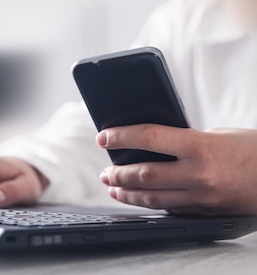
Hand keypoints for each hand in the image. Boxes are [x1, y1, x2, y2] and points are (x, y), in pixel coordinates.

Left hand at [96, 124, 256, 214]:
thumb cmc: (252, 150)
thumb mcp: (218, 134)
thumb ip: (184, 139)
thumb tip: (150, 143)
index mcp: (201, 146)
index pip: (150, 138)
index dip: (122, 137)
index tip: (103, 138)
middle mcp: (199, 173)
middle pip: (144, 174)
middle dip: (117, 173)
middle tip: (104, 170)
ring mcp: (202, 196)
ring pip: (152, 197)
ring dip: (127, 192)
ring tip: (112, 186)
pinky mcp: (205, 211)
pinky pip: (170, 208)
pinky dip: (149, 203)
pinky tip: (137, 198)